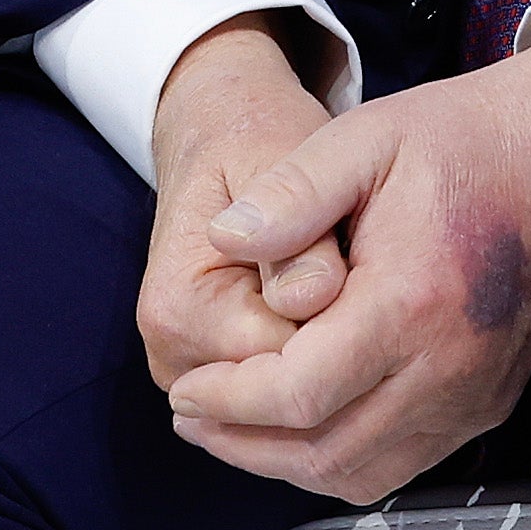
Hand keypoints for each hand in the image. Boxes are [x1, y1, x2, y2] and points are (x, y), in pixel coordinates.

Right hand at [140, 19, 350, 389]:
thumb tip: (313, 299)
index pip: (286, 363)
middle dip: (338, 339)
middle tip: (350, 262)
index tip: (355, 259)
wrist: (221, 131)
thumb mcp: (284, 160)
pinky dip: (320, 355)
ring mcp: (195, 375)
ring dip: (331, 347)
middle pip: (290, 391)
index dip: (340, 322)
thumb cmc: (257, 142)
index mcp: (178, 313)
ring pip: (294, 397)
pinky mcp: (219, 380)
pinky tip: (326, 302)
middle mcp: (175, 358)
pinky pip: (290, 391)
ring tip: (333, 275)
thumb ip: (302, 233)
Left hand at [159, 26, 530, 504]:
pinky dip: (342, 461)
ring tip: (233, 431)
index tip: (187, 388)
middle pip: (325, 451)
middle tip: (192, 418)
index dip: (230, 402)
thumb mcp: (364, 138)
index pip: (299, 394)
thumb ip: (289, 194)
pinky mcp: (488, 402)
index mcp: (413, 301)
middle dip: (243, 445)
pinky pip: (402, 462)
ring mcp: (476, 393)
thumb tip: (223, 240)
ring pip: (363, 472)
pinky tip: (303, 428)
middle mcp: (451, 366)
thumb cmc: (471, 140)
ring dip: (287, 465)